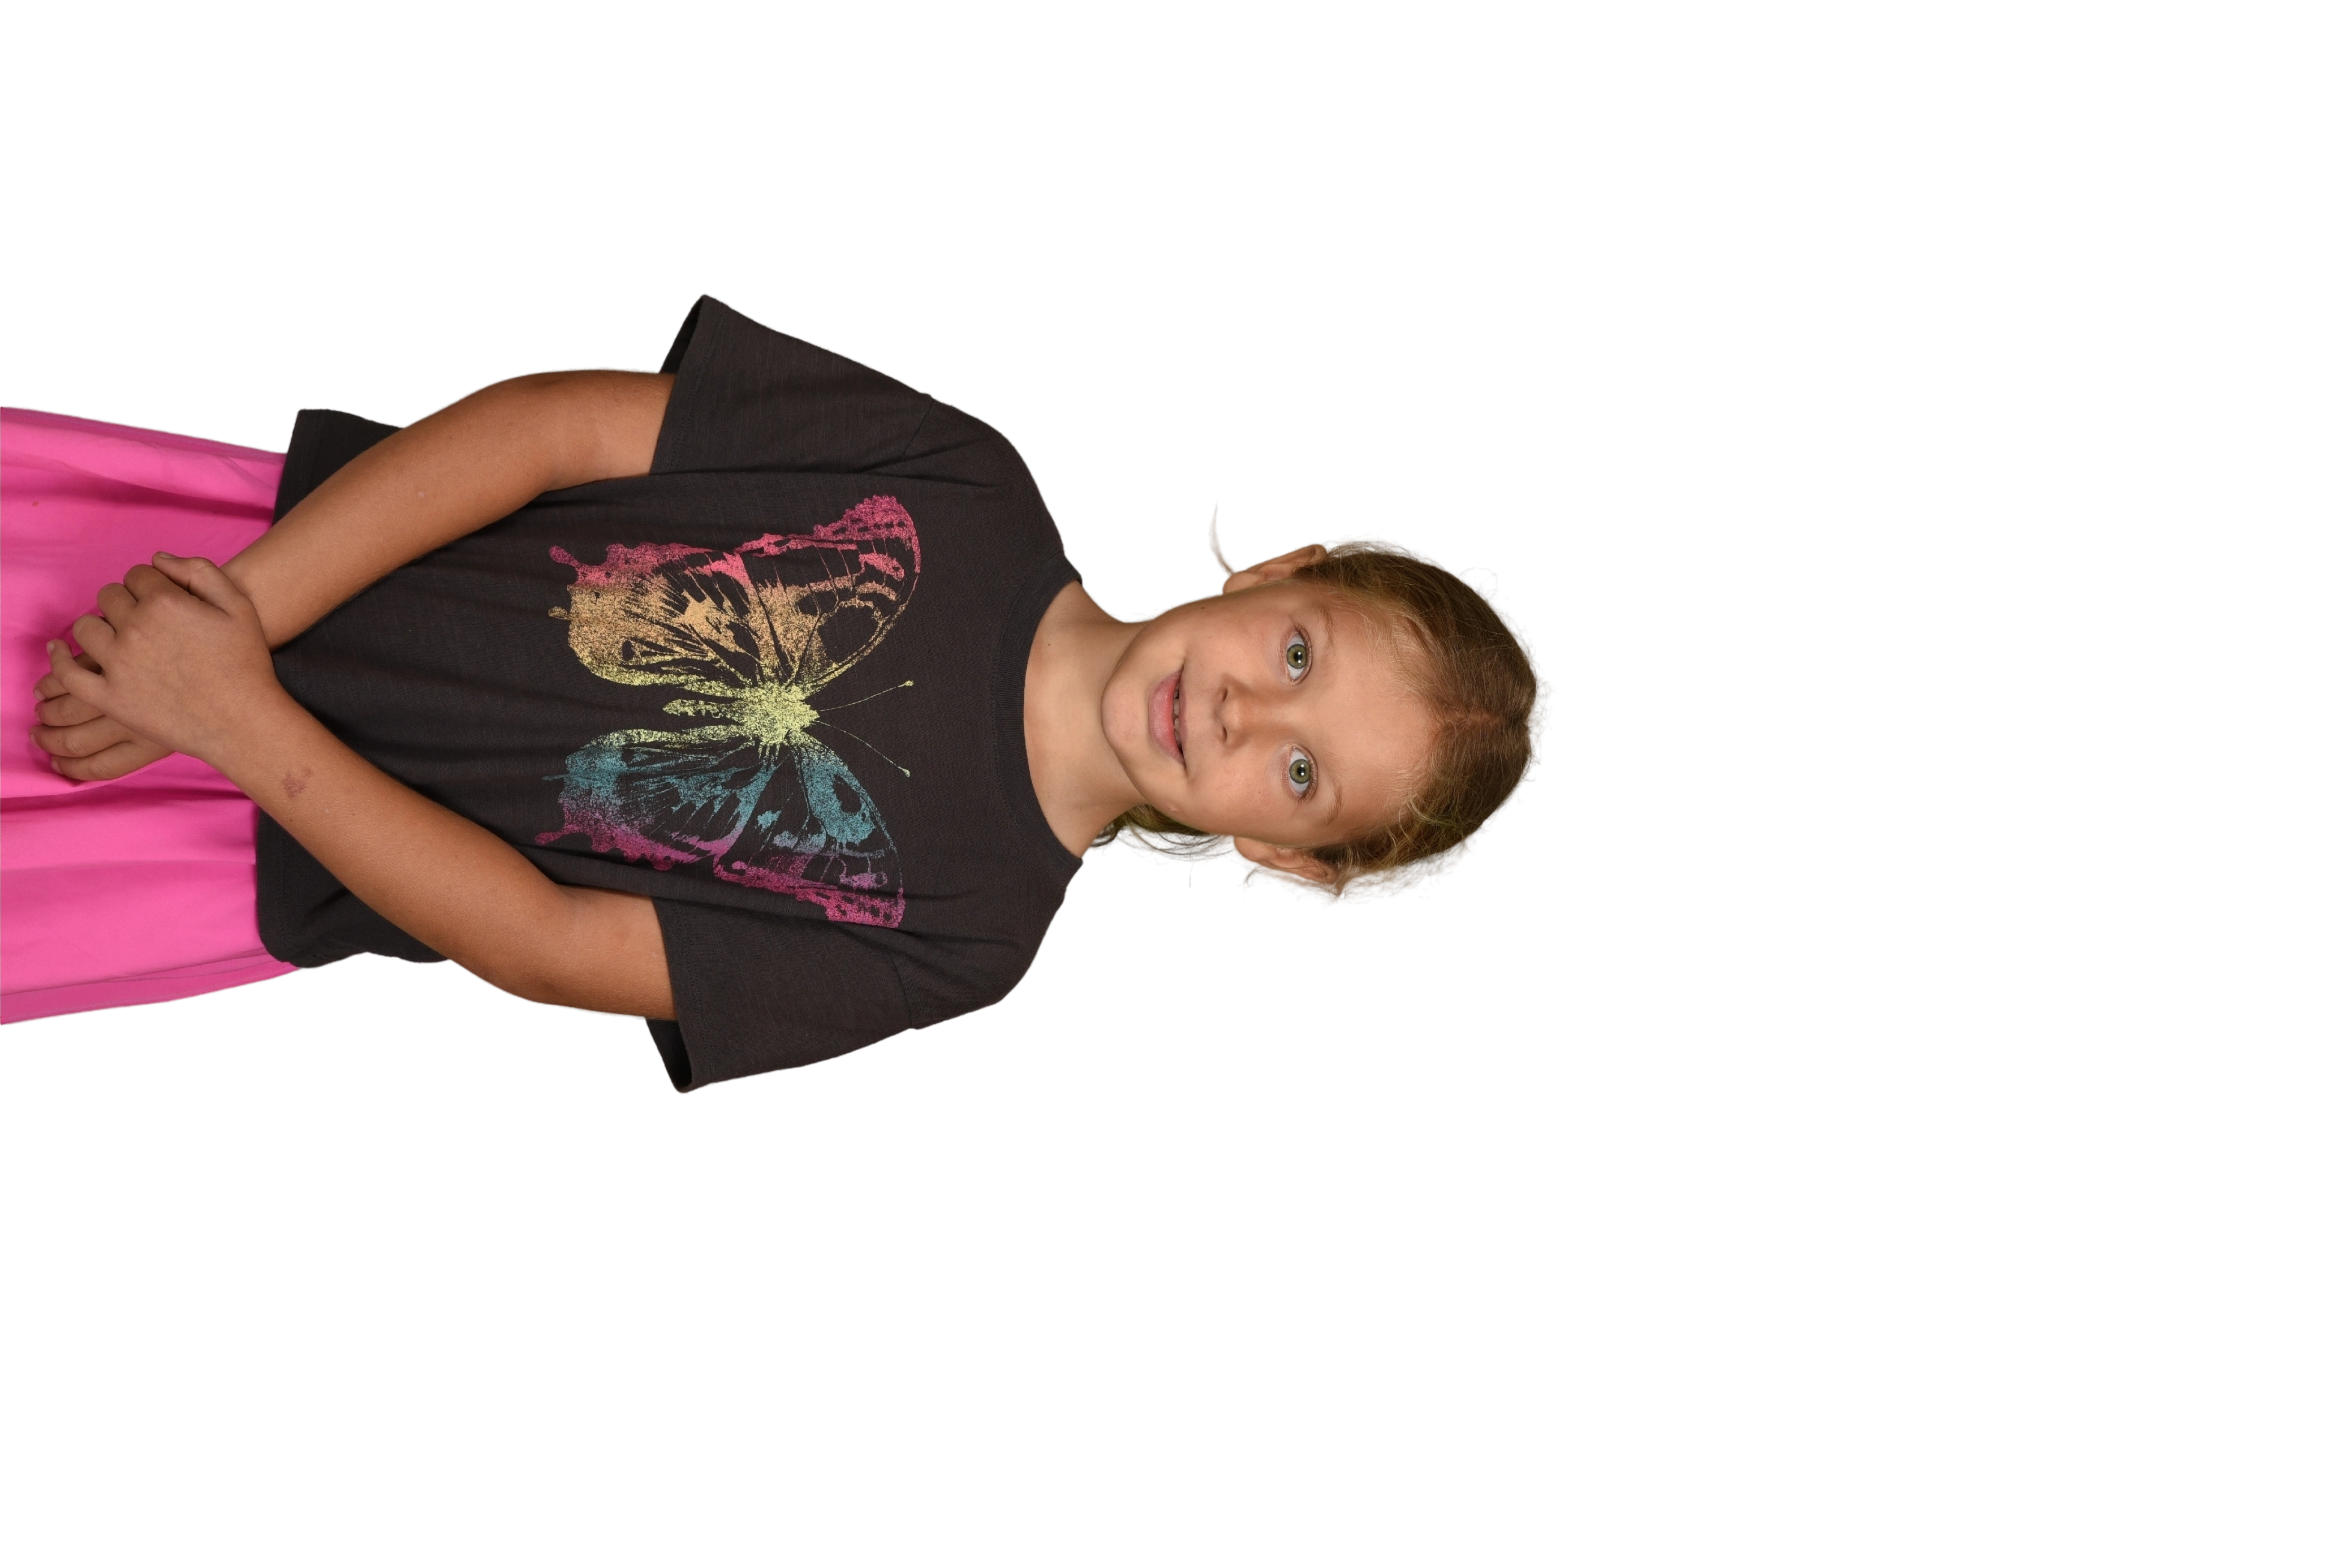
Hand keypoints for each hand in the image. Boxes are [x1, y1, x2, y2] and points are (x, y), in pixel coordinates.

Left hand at [37, 553, 283, 771]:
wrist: (243, 721)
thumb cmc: (245, 663)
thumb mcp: (238, 605)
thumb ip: (200, 570)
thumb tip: (158, 559)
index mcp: (165, 602)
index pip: (137, 575)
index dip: (151, 584)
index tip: (164, 600)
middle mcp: (135, 628)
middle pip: (109, 597)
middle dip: (125, 602)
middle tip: (146, 621)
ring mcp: (118, 664)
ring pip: (85, 627)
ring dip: (99, 626)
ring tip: (117, 637)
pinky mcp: (109, 696)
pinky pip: (68, 672)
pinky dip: (59, 658)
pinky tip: (60, 650)